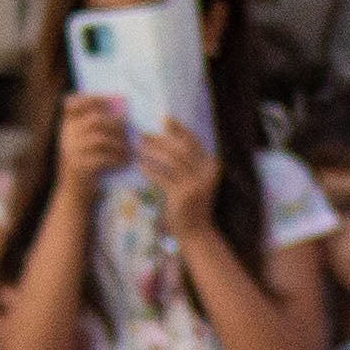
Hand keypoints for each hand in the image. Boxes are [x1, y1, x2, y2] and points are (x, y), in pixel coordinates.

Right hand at [52, 94, 131, 196]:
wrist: (77, 194)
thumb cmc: (91, 165)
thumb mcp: (92, 143)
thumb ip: (102, 127)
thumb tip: (125, 111)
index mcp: (67, 125)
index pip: (73, 103)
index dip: (93, 99)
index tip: (113, 102)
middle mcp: (65, 135)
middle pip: (95, 120)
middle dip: (118, 124)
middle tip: (131, 132)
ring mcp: (70, 151)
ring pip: (101, 139)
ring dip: (121, 144)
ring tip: (131, 151)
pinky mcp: (78, 166)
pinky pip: (103, 158)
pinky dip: (118, 159)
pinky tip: (126, 163)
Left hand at [134, 119, 222, 241]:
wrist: (196, 231)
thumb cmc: (192, 203)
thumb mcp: (195, 180)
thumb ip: (187, 163)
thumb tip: (166, 140)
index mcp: (212, 165)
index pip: (194, 141)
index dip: (179, 128)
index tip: (164, 118)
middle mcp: (206, 173)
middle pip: (180, 148)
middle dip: (160, 139)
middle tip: (143, 134)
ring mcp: (195, 184)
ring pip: (170, 161)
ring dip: (152, 152)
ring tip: (138, 148)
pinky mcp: (182, 195)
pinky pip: (161, 177)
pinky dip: (149, 170)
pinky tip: (139, 165)